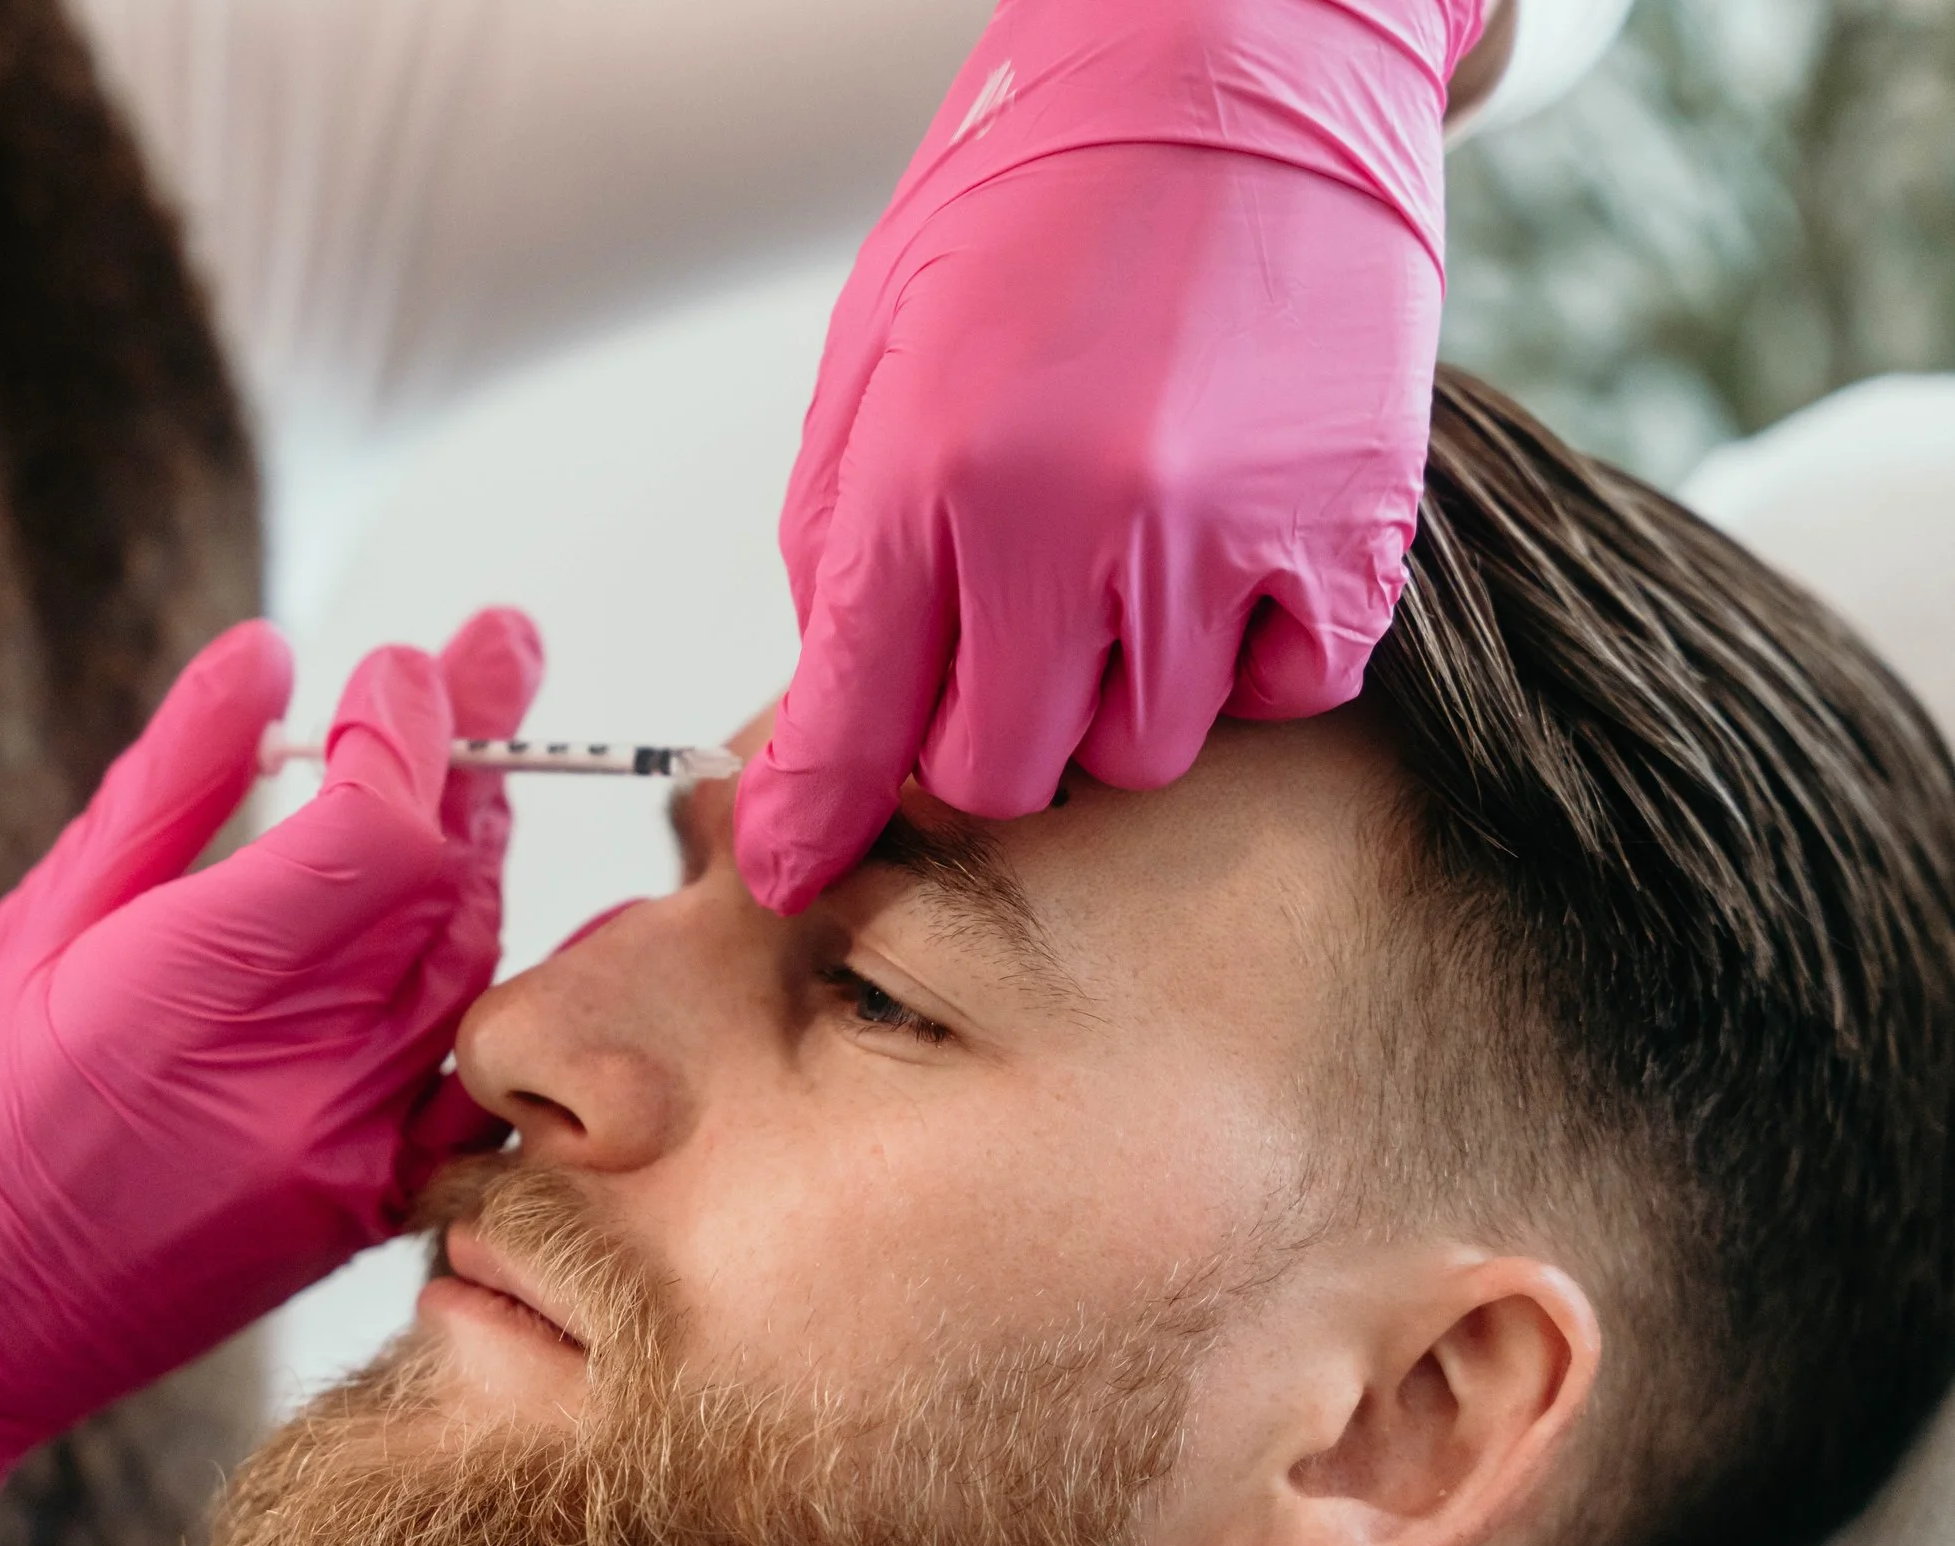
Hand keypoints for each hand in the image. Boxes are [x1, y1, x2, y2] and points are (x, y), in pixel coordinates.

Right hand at [0, 612, 538, 1521]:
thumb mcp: (36, 924)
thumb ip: (173, 782)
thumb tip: (268, 647)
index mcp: (183, 996)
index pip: (376, 831)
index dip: (409, 727)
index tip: (400, 663)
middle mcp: (290, 1088)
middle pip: (443, 888)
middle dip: (467, 763)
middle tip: (489, 656)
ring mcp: (339, 1165)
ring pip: (467, 971)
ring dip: (472, 862)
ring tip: (458, 773)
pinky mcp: (358, 1218)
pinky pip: (465, 1078)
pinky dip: (474, 983)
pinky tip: (468, 917)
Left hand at [735, 0, 1482, 911]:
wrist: (1226, 66)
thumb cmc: (1035, 201)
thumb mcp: (877, 359)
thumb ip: (852, 548)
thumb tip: (848, 709)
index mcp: (930, 475)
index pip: (854, 717)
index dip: (813, 813)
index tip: (794, 866)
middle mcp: (1074, 525)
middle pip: (1004, 774)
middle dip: (980, 732)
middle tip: (995, 640)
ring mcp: (1224, 535)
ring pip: (1146, 753)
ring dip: (1113, 697)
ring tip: (1117, 570)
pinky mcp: (1350, 529)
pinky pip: (1289, 696)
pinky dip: (1248, 659)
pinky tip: (1222, 560)